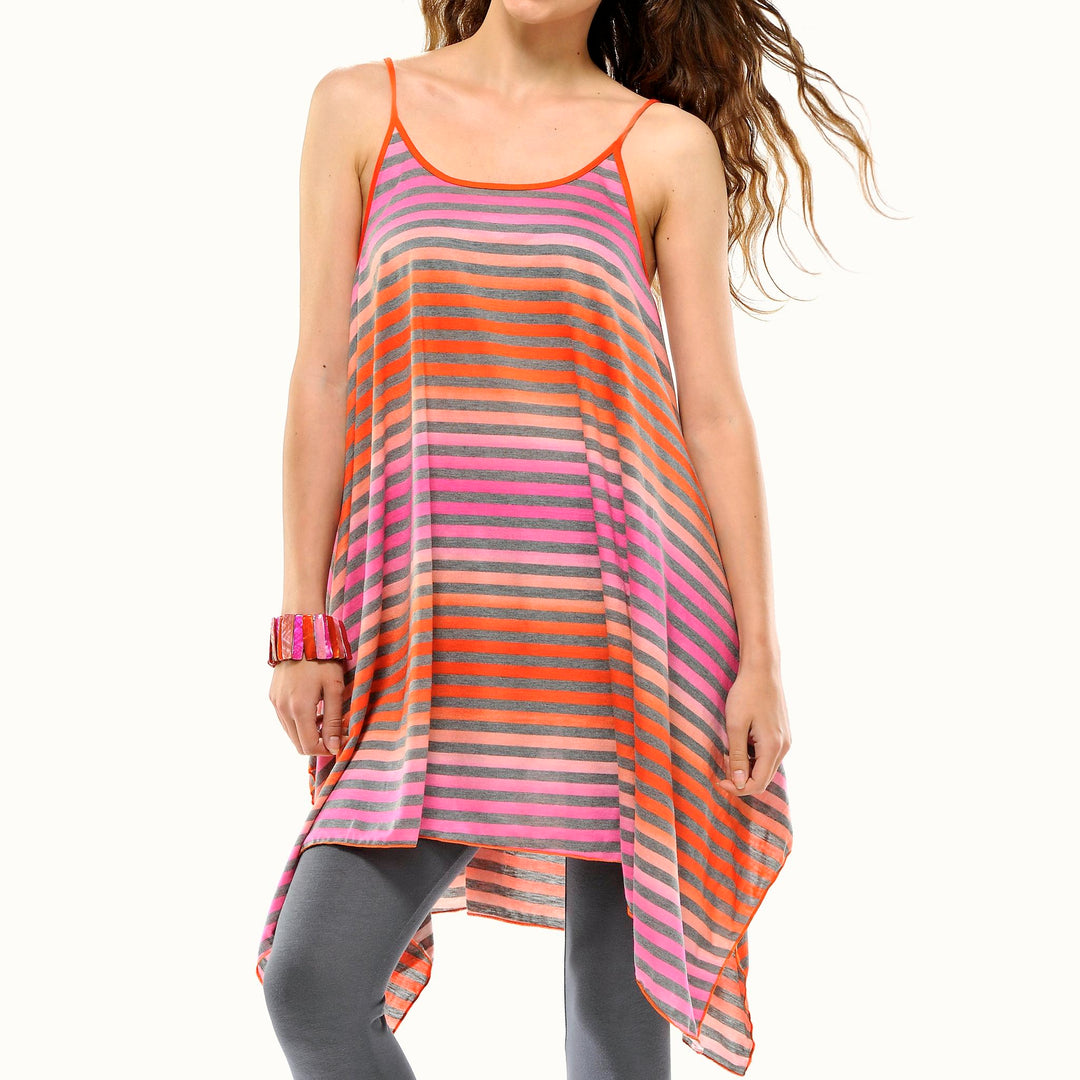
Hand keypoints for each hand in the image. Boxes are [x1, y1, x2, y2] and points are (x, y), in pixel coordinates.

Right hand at [269, 658, 345, 755]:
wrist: (301, 636)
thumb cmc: (322, 660)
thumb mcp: (335, 688)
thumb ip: (333, 720)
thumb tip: (335, 747)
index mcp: (299, 709)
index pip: (309, 746)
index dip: (327, 750)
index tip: (341, 742)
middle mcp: (283, 709)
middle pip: (298, 744)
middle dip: (318, 744)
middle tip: (336, 732)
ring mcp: (275, 704)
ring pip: (291, 734)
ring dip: (308, 734)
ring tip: (325, 719)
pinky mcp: (273, 697)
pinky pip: (285, 721)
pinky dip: (299, 723)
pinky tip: (313, 710)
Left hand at [716, 659, 791, 797]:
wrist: (762, 669)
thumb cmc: (746, 693)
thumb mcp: (736, 725)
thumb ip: (737, 756)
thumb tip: (740, 783)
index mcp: (773, 747)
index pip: (758, 784)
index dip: (737, 788)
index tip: (719, 780)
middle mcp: (784, 747)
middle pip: (763, 778)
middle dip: (741, 778)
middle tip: (721, 765)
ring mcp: (785, 740)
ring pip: (765, 767)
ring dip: (746, 766)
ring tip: (727, 751)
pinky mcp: (782, 733)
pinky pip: (767, 754)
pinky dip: (752, 756)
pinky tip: (738, 741)